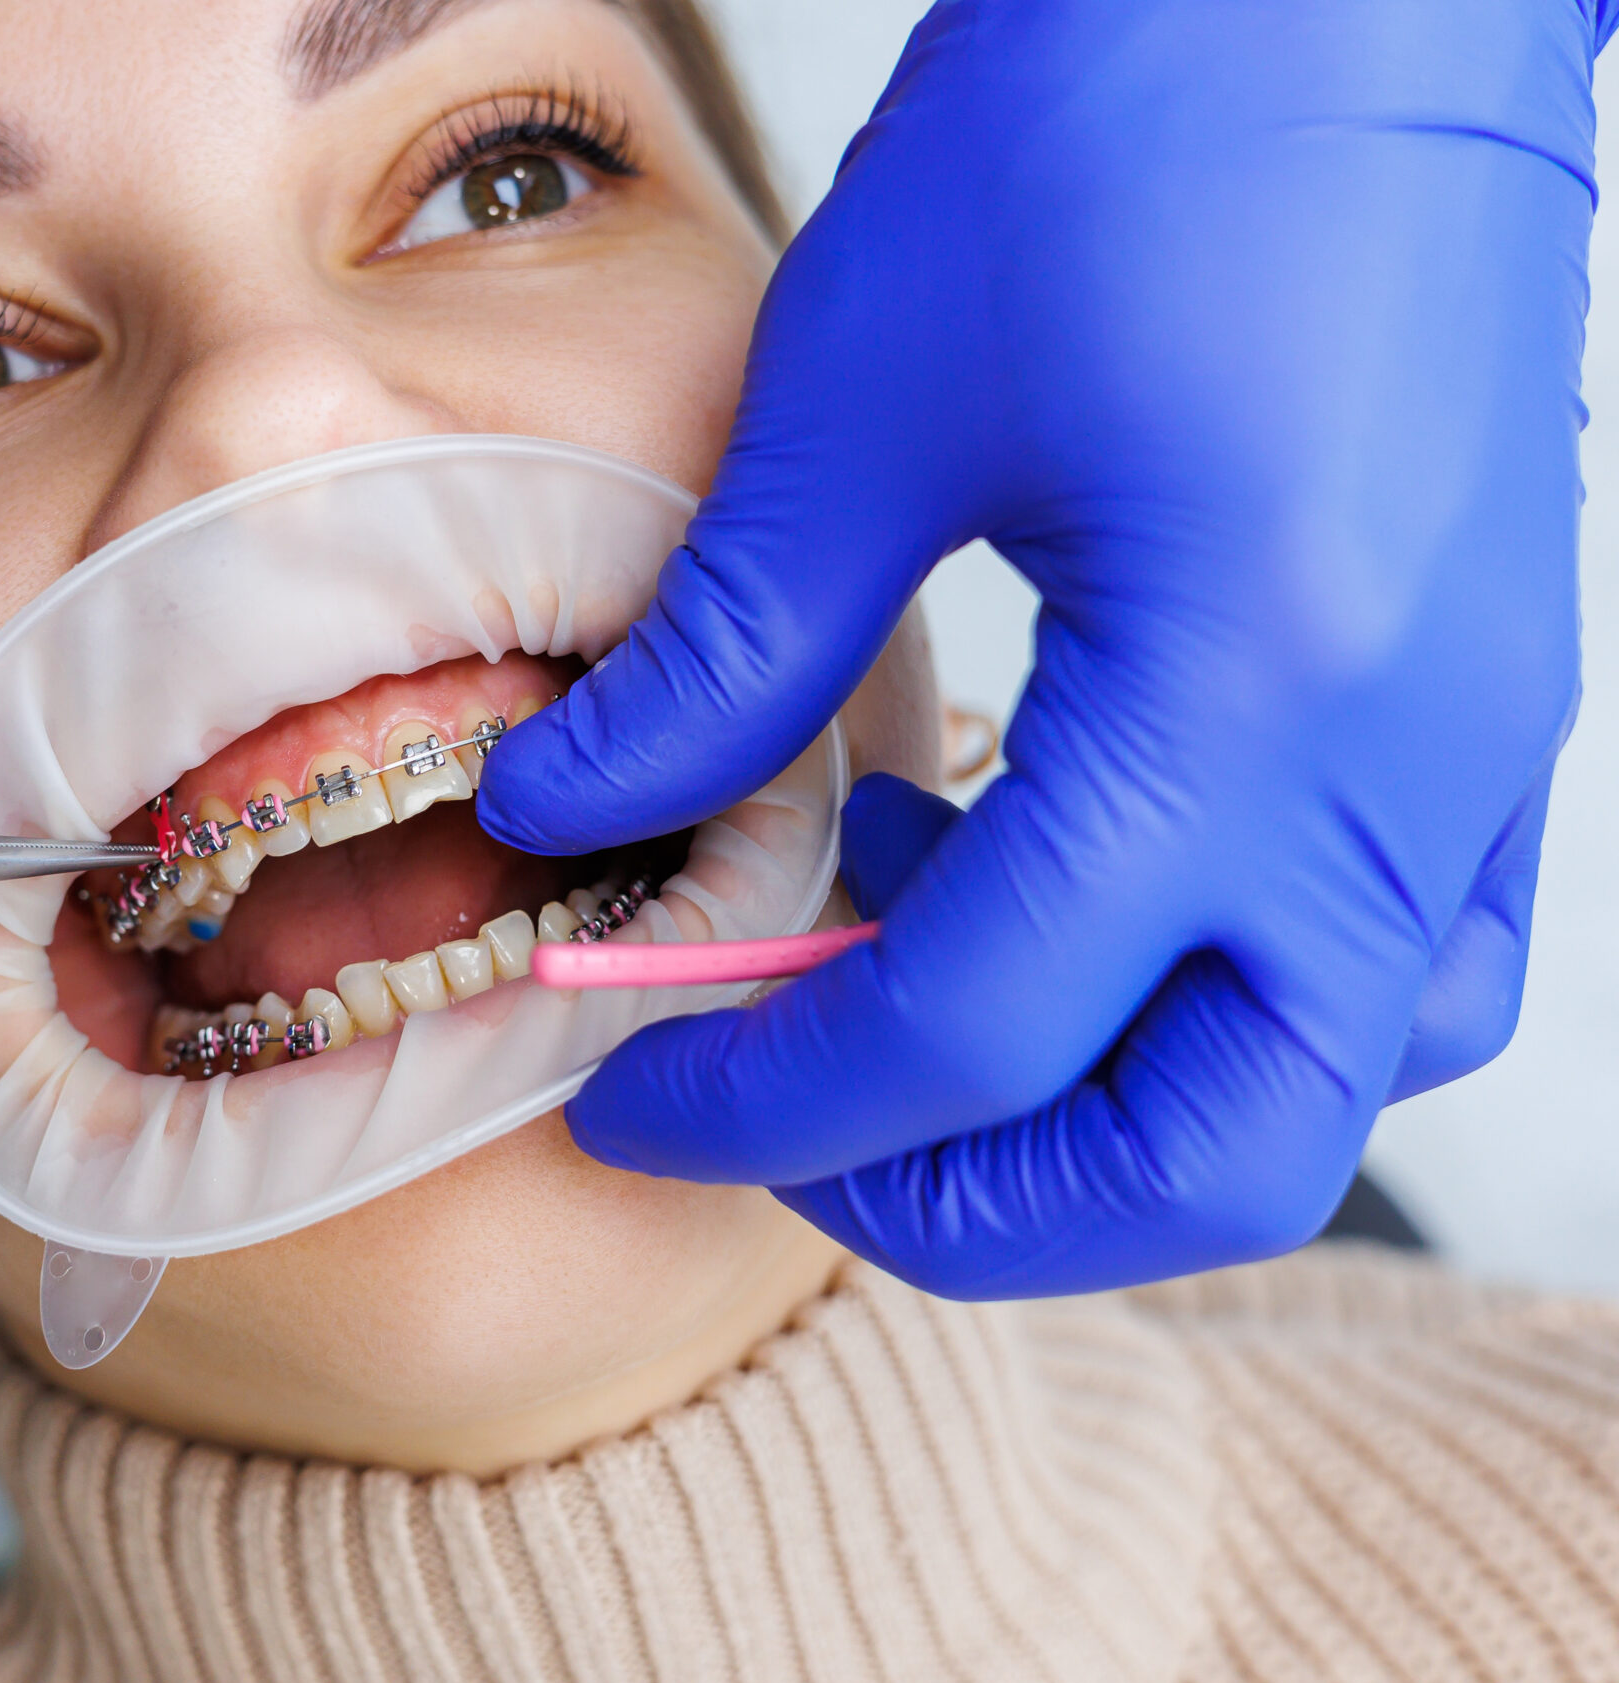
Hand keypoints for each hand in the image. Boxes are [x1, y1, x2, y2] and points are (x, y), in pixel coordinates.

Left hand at [478, 0, 1591, 1295]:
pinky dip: (1210, 990)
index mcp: (1246, 702)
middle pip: (1212, 1155)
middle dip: (966, 1195)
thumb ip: (716, 655)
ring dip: (1095, 1102)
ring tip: (894, 958)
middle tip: (780, 1116)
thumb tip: (563, 812)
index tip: (623, 1097)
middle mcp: (1403, 775)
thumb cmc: (1122, 121)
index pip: (976, 1035)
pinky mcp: (1486, 704)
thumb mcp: (862, 400)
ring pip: (1323, 1081)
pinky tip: (1046, 860)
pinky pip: (1397, 958)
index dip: (768, 1101)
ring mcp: (1478, 751)